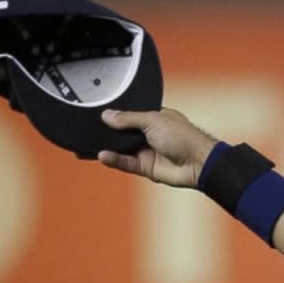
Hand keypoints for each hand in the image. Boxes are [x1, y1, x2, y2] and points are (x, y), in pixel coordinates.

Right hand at [98, 107, 218, 187]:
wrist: (198, 162)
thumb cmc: (183, 136)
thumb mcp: (153, 120)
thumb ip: (128, 119)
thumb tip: (107, 115)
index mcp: (153, 118)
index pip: (128, 115)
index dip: (113, 116)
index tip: (95, 115)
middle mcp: (148, 134)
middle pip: (122, 133)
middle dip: (106, 133)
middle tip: (85, 131)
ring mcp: (146, 151)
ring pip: (121, 149)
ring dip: (106, 147)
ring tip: (86, 145)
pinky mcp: (146, 167)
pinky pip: (125, 162)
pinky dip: (114, 159)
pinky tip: (102, 155)